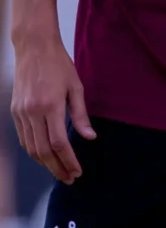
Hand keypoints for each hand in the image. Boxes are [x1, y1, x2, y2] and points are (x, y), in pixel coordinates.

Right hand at [12, 35, 95, 182]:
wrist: (34, 49)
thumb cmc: (59, 65)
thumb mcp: (76, 86)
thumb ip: (81, 114)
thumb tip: (89, 137)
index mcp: (50, 105)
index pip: (59, 143)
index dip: (68, 160)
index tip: (77, 171)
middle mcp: (32, 112)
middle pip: (43, 151)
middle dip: (57, 168)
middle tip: (69, 178)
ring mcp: (21, 113)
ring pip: (31, 148)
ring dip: (45, 163)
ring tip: (59, 170)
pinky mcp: (14, 113)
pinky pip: (24, 138)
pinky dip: (34, 150)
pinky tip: (45, 155)